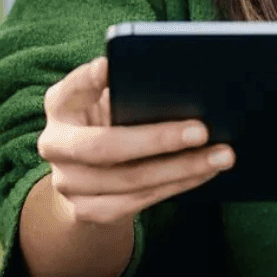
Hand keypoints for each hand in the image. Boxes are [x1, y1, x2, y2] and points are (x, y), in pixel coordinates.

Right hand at [37, 55, 233, 225]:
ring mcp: (67, 182)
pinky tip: (204, 173)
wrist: (88, 177)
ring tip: (222, 155)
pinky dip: (176, 186)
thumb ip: (130, 87)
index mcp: (60, 104)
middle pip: (105, 146)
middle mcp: (55, 143)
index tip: (112, 66)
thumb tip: (180, 81)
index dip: (88, 79)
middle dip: (157, 139)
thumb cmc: (112, 121)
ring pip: (129, 180)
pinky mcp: (85, 211)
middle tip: (203, 130)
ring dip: (182, 168)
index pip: (71, 87)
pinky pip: (137, 202)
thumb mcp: (111, 100)